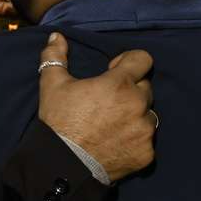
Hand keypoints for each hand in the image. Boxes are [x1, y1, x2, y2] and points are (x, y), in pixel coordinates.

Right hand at [36, 34, 155, 181]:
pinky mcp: (147, 153)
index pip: (144, 59)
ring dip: (136, 115)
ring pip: (149, 115)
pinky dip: (135, 140)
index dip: (129, 62)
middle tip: (108, 103)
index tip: (114, 71)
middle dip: (130, 91)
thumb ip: (54, 56)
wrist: (63, 166)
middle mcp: (138, 104)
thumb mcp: (52, 85)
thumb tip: (56, 35)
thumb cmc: (59, 121)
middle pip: (145, 88)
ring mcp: (144, 130)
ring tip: (113, 125)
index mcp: (120, 83)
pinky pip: (147, 140)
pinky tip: (116, 143)